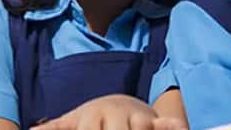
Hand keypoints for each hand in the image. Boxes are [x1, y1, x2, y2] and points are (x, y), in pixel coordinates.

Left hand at [29, 95, 187, 129]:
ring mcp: (136, 117)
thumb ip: (54, 128)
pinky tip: (176, 127)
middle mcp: (115, 113)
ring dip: (139, 129)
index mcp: (92, 115)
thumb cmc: (93, 119)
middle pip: (118, 129)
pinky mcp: (154, 122)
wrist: (119, 104)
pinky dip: (170, 126)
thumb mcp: (72, 122)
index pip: (89, 129)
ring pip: (139, 126)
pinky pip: (165, 125)